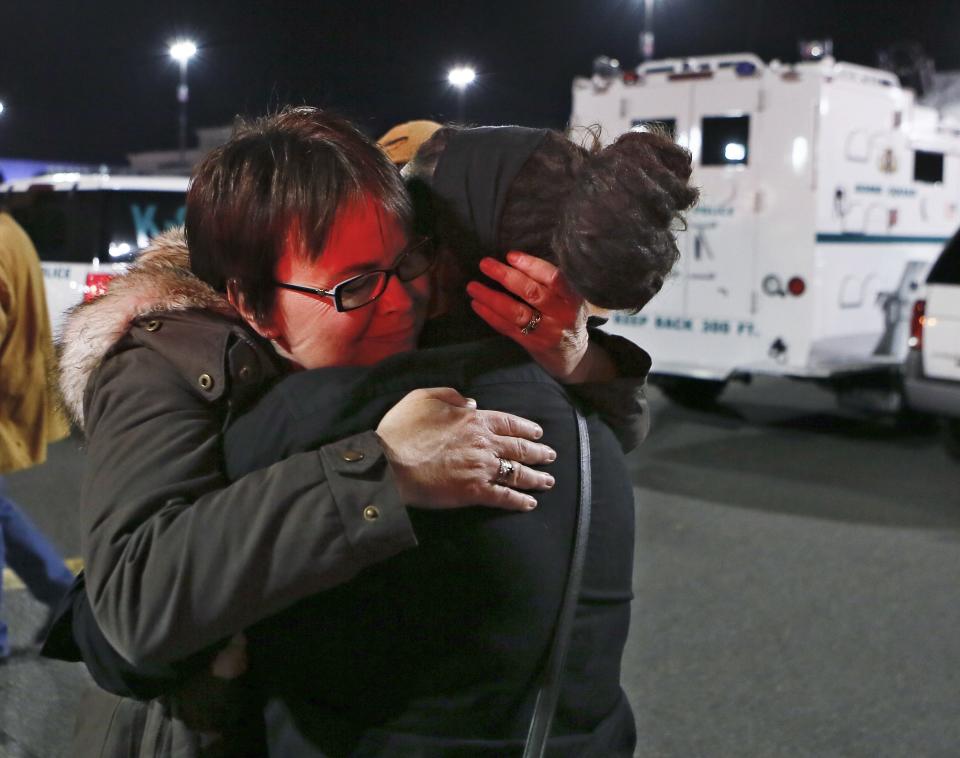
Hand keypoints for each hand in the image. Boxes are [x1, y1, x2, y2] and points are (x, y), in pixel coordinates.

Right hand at [376, 387, 555, 511]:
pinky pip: (504, 497)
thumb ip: (450, 395)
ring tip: (548, 481)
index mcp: (474, 420)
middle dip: (538, 452)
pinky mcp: (474, 492)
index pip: (509, 422)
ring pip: (517, 472)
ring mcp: (481, 468)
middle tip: (550, 456)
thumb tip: (472, 402)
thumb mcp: (423, 397)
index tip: (538, 432)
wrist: (390, 463)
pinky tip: (529, 503)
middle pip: (519, 447)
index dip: (526, 427)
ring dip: (536, 477)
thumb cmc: (402, 430)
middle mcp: (484, 443)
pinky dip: (519, 501)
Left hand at [467, 252, 591, 381]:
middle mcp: (561, 315)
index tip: (510, 256)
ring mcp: (546, 332)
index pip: (553, 277)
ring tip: (473, 287)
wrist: (572, 355)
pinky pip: (507, 328)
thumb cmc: (566, 316)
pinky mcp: (531, 344)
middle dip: (506, 277)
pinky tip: (477, 304)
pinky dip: (490, 315)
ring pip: (516, 313)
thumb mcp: (568, 298)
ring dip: (492, 298)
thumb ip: (550, 283)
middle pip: (532, 293)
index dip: (531, 265)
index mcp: (572, 298)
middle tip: (485, 264)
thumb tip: (515, 260)